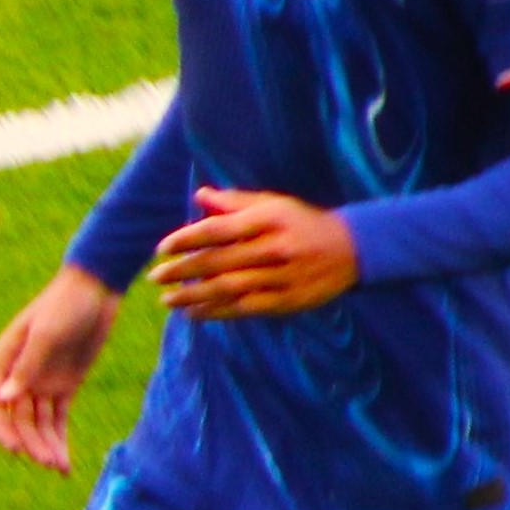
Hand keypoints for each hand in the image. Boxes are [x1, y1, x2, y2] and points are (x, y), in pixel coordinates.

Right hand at [0, 265, 120, 472]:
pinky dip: (60, 440)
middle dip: (31, 442)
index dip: (1, 429)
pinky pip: (58, 420)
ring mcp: (42, 383)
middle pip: (18, 420)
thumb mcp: (46, 334)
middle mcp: (19, 376)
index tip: (16, 448)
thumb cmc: (65, 305)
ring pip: (38, 425)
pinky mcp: (64, 387)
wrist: (96, 290)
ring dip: (46, 446)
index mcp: (6, 361)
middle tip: (48, 461)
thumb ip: (26, 368)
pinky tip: (65, 462)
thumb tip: (4, 398)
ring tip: (59, 467)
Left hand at [150, 188, 358, 319]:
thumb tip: (200, 196)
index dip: (185, 239)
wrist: (353, 249)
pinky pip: (243, 309)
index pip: (217, 230)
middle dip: (182, 271)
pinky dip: (215, 312)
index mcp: (268, 219)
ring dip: (193, 296)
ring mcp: (281, 277)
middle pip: (217, 262)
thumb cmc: (303, 222)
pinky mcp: (286, 301)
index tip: (161, 248)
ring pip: (227, 289)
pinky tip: (194, 313)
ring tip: (168, 300)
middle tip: (156, 277)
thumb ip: (236, 202)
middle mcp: (274, 248)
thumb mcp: (274, 204)